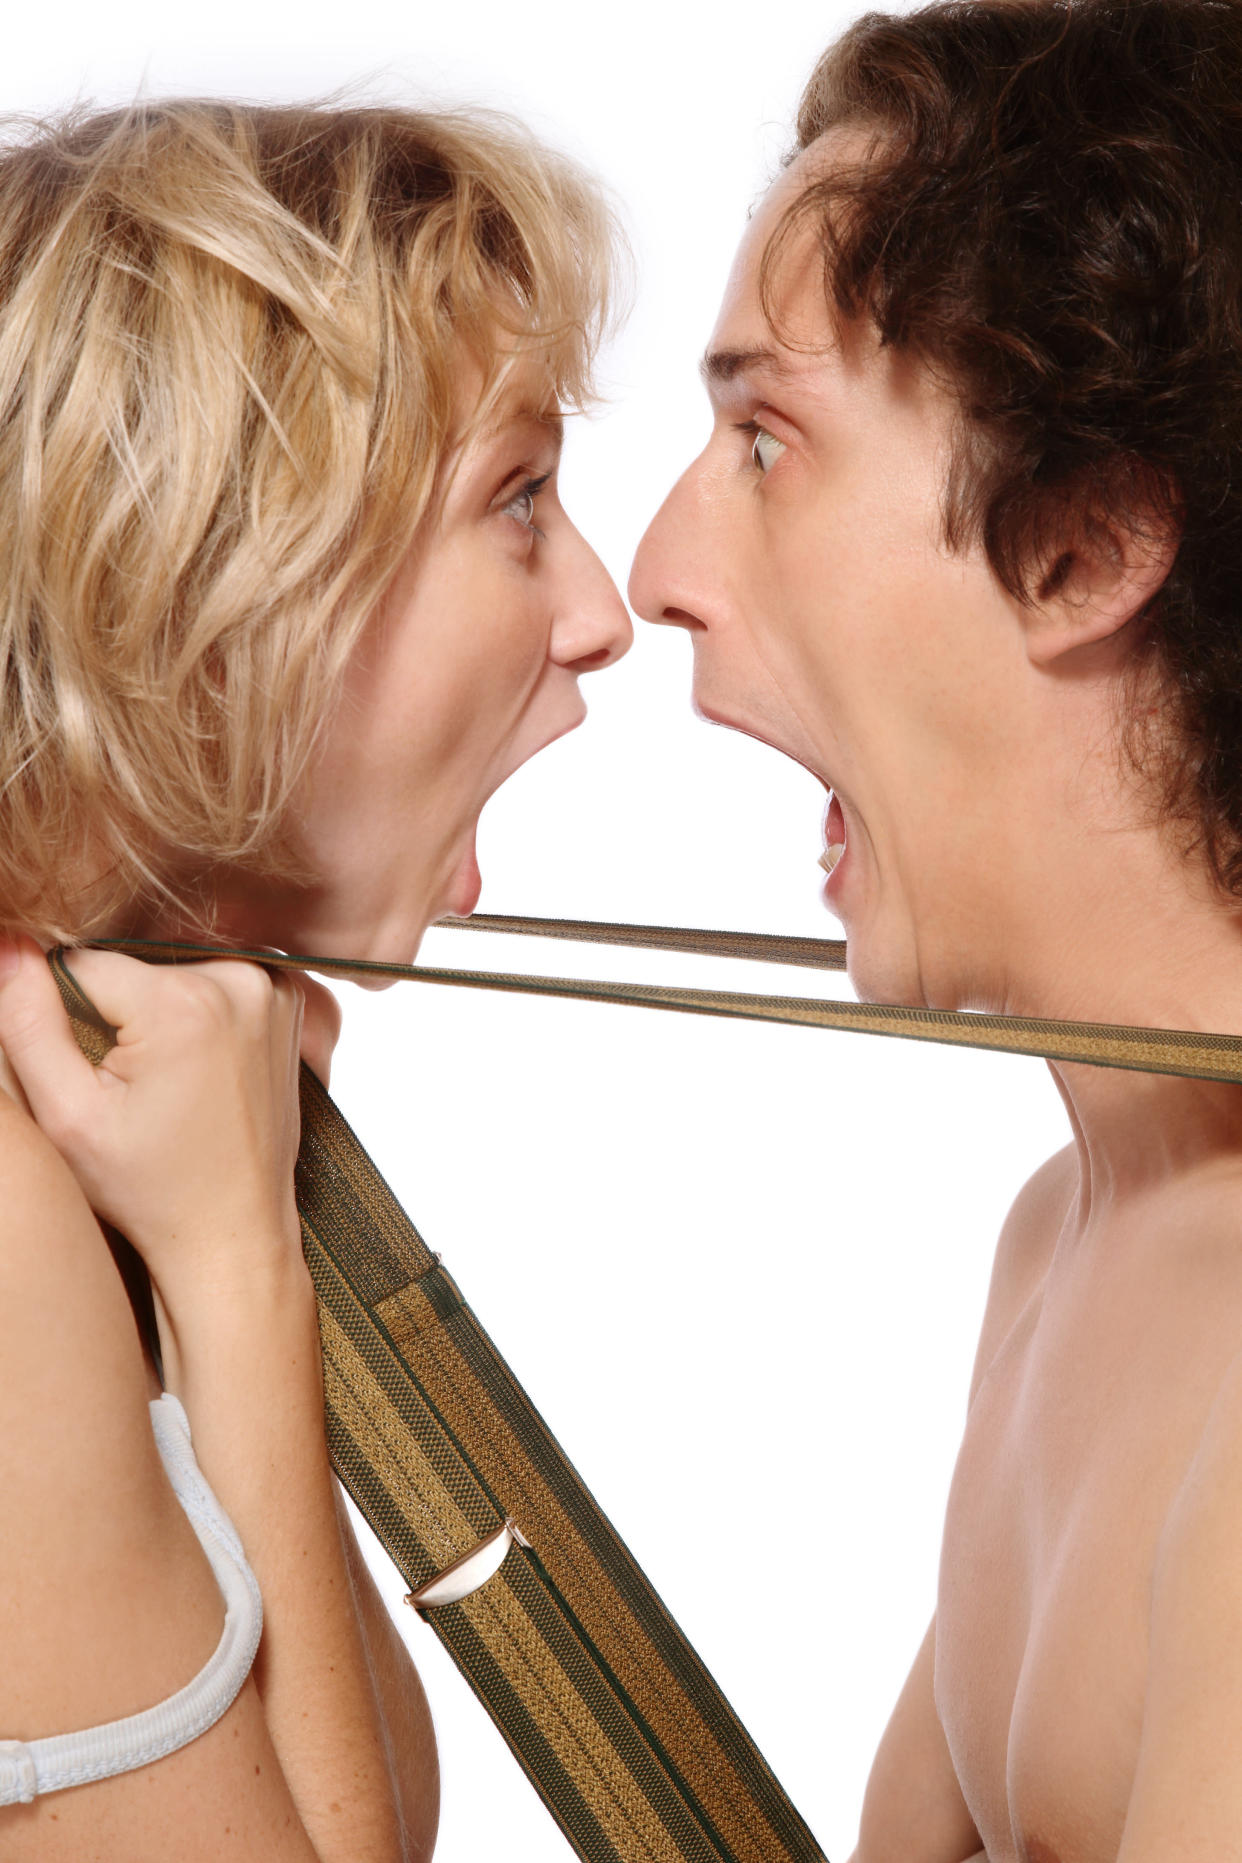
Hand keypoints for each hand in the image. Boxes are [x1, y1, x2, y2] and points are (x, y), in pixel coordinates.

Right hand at [0, 936, 341, 1316]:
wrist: (234, 1232)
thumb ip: (26, 1023)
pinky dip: (196, 1017)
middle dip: (117, 1015)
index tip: (92, 1072)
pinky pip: (214, 985)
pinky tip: (197, 1071)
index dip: (66, 1015)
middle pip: (133, 966)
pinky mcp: (288, 1002)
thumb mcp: (68, 1116)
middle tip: (132, 1088)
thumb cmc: (152, 1190)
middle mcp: (241, 980)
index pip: (82, 963)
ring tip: (167, 1084)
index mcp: (183, 1003)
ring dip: (157, 1015)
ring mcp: (273, 989)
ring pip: (171, 972)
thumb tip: (7, 945)